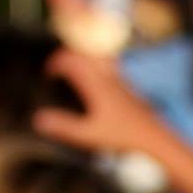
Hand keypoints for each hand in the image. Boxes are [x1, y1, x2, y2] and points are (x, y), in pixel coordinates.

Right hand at [32, 48, 165, 157]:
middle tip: (56, 68)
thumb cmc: (123, 137)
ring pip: (99, 59)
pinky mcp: (129, 88)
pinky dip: (98, 67)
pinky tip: (96, 81)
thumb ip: (64, 127)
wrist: (155, 138)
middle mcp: (108, 79)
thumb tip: (38, 120)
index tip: (48, 74)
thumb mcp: (90, 135)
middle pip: (85, 55)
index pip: (72, 62)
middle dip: (68, 57)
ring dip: (84, 59)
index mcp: (96, 86)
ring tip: (73, 70)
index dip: (57, 63)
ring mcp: (120, 82)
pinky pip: (111, 68)